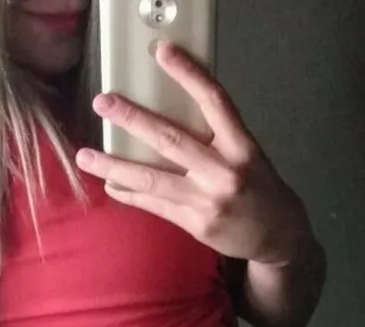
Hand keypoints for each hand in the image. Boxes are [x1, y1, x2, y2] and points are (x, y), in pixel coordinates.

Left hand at [75, 41, 310, 266]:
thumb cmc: (259, 188)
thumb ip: (216, 136)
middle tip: (103, 103)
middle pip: (171, 139)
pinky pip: (155, 205)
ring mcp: (208, 201)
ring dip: (114, 167)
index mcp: (242, 146)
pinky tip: (110, 185)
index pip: (214, 101)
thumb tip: (171, 111)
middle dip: (133, 119)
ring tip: (86, 156)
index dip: (187, 74)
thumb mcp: (248, 154)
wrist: (278, 236)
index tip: (162, 52)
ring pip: (153, 179)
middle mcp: (225, 172)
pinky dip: (130, 194)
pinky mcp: (195, 224)